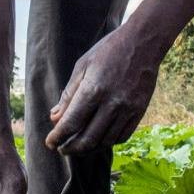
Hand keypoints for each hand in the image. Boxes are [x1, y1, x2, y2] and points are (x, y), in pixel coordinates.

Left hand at [46, 25, 161, 155]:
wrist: (143, 43)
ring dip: (88, 149)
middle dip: (70, 148)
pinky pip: (122, 137)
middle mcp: (112, 103)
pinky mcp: (139, 112)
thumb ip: (69, 94)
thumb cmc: (109, 51)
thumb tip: (55, 118)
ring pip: (105, 142)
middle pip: (87, 139)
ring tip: (78, 146)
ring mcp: (128, 109)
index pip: (71, 123)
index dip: (57, 137)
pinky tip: (98, 139)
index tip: (50, 143)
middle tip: (62, 148)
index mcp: (94, 89)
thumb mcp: (83, 66)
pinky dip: (107, 142)